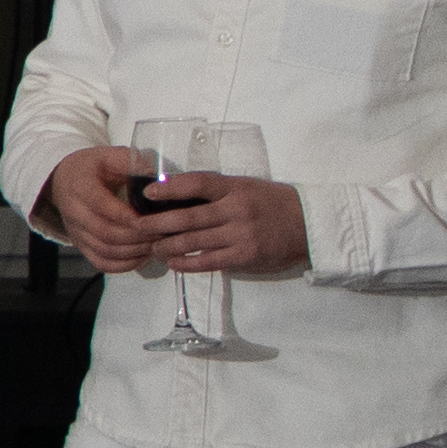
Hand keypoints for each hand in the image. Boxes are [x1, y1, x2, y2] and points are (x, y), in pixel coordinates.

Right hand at [40, 145, 166, 274]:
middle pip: (106, 233)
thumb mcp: (110, 155)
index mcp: (80, 186)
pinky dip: (124, 264)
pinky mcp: (80, 245)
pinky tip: (142, 256)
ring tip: (157, 244)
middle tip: (163, 233)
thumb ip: (132, 163)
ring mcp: (76, 232)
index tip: (153, 218)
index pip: (103, 206)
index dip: (129, 216)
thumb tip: (158, 180)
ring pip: (106, 251)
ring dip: (134, 251)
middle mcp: (74, 212)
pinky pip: (102, 263)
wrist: (62, 180)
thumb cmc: (91, 167)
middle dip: (138, 236)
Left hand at [143, 172, 308, 277]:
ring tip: (153, 247)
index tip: (148, 193)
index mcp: (235, 188)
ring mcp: (241, 234)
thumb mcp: (246, 187)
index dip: (170, 188)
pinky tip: (174, 263)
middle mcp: (236, 210)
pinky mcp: (245, 256)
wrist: (309, 224)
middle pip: (189, 217)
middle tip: (137, 227)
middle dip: (158, 224)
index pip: (198, 184)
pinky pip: (209, 262)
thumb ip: (217, 191)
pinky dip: (188, 263)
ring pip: (195, 241)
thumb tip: (177, 197)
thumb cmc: (271, 202)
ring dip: (168, 246)